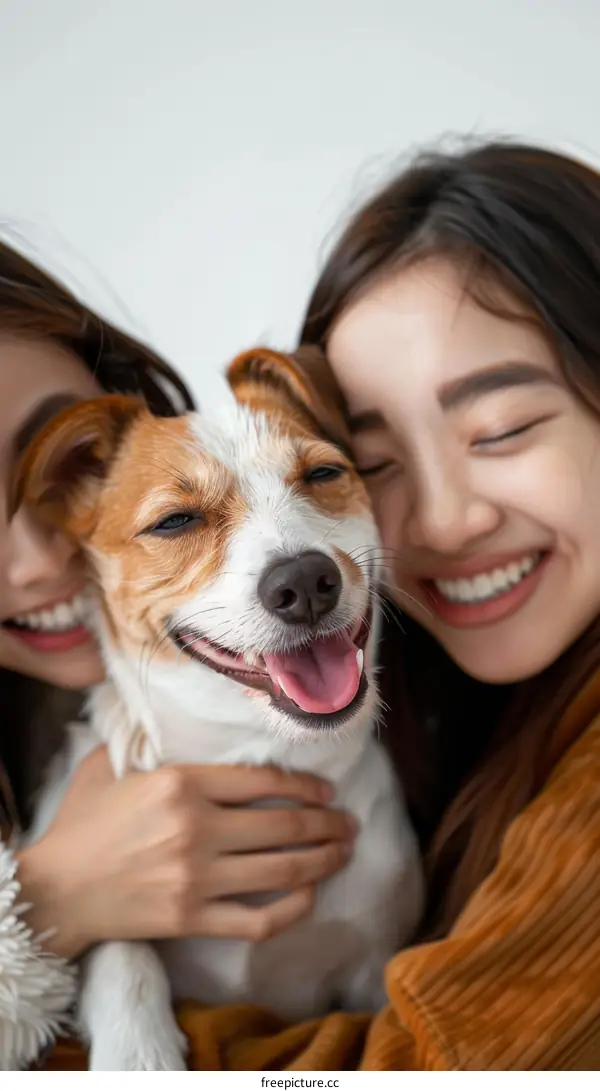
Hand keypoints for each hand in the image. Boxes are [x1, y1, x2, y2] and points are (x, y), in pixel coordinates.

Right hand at [16, 746, 355, 957]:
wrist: (56, 890)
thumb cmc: (83, 823)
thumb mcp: (110, 766)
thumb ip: (146, 740)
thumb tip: (174, 714)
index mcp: (182, 784)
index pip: (265, 780)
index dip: (306, 784)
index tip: (326, 790)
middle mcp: (197, 829)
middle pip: (286, 824)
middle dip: (329, 823)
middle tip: (349, 822)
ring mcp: (197, 878)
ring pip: (284, 870)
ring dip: (325, 860)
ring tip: (344, 853)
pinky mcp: (193, 919)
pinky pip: (259, 919)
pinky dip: (293, 909)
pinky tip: (309, 897)